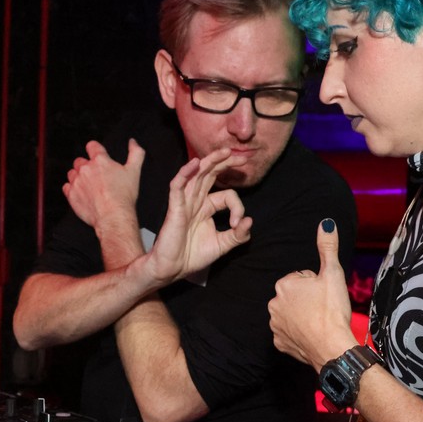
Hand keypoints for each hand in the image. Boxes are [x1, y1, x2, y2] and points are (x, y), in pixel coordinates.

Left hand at [62, 139, 143, 233]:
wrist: (113, 216)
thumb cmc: (123, 196)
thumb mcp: (134, 171)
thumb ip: (136, 153)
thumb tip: (133, 143)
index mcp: (100, 161)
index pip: (92, 146)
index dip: (95, 149)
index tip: (96, 154)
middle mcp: (86, 169)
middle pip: (80, 160)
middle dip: (87, 166)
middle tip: (96, 176)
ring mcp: (77, 181)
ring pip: (72, 173)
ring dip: (78, 177)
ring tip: (89, 186)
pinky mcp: (71, 194)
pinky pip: (66, 187)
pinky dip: (72, 189)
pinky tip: (82, 193)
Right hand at [144, 148, 252, 283]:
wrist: (172, 269)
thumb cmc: (192, 256)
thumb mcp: (222, 245)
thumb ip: (238, 235)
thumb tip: (250, 221)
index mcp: (207, 208)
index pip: (227, 196)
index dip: (238, 206)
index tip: (238, 224)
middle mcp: (196, 201)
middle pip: (210, 175)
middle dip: (225, 164)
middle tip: (240, 157)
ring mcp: (184, 203)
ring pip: (196, 175)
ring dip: (209, 162)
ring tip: (223, 152)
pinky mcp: (175, 208)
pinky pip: (178, 186)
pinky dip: (185, 173)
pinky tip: (195, 164)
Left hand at [269, 219, 355, 369]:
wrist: (332, 347)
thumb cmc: (332, 309)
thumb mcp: (333, 273)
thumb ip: (327, 247)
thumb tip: (325, 223)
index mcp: (284, 284)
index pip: (302, 278)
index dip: (317, 285)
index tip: (324, 295)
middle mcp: (274, 303)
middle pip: (295, 295)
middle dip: (307, 299)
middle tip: (322, 308)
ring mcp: (275, 324)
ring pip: (290, 313)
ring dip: (302, 315)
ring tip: (318, 320)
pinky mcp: (279, 342)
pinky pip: (288, 333)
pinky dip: (298, 333)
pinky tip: (311, 333)